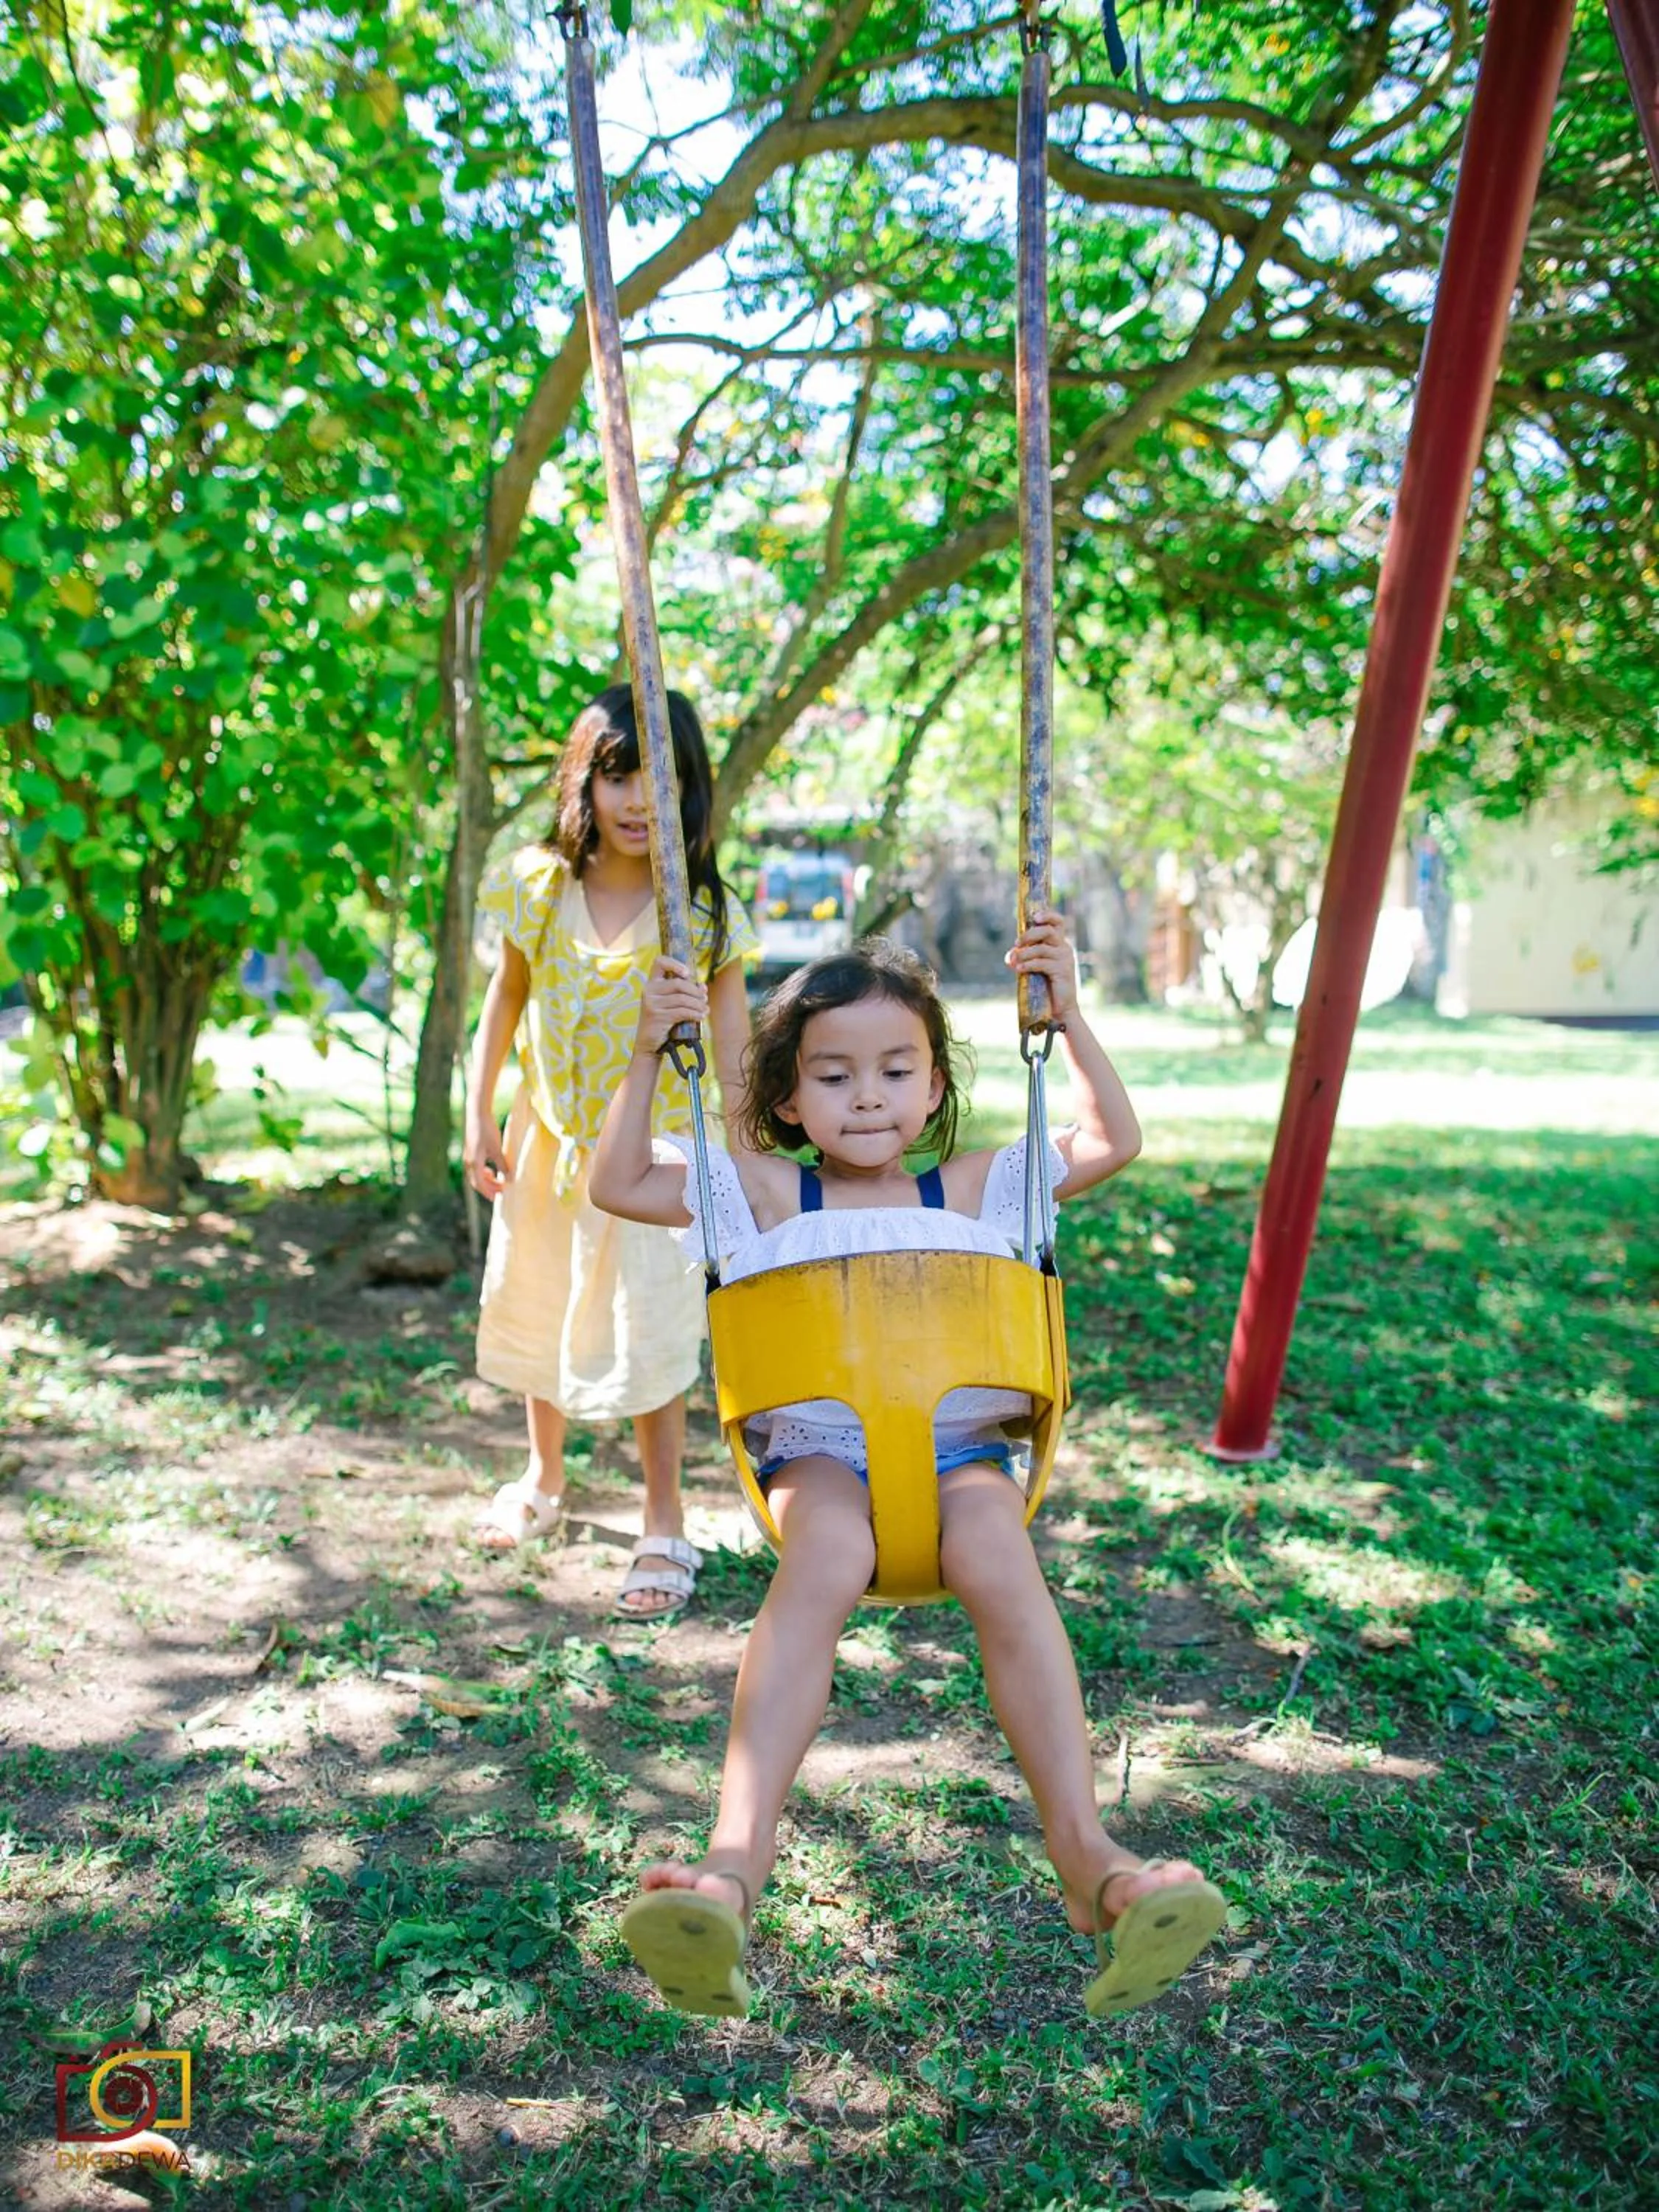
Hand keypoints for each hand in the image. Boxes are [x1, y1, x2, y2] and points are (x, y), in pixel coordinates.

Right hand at [463, 1108, 509, 1199]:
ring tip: (498, 1182)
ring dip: (486, 1181)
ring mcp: (468, 1156)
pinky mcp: (470, 1150)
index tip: (499, 1198)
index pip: (480, 1184)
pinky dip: (483, 1172)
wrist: (477, 1113)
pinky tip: (491, 1170)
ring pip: (475, 1175)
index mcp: (474, 1163)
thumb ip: (503, 1165)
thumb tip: (510, 1179)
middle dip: (488, 1188)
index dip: (489, 1192)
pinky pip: (475, 1167)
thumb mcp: (497, 1149)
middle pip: (476, 1181)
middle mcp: (468, 1161)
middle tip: (501, 1192)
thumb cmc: (487, 1130)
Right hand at [635, 956, 707, 1055]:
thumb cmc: (662, 1022)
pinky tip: (701, 1017)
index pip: (659, 962)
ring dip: (698, 1005)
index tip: (688, 974)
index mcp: (651, 983)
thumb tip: (703, 987)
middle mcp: (649, 990)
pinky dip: (695, 1014)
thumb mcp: (669, 1004)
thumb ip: (682, 993)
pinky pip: (682, 1012)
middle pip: (678, 983)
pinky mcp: (657, 1016)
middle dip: (695, 991)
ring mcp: (651, 1004)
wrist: (649, 1045)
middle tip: (704, 999)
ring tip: (705, 1010)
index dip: (675, 964)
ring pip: (682, 999)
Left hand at [1005, 904, 1079, 1021]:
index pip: (1058, 922)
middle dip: (1029, 934)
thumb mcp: (1034, 967)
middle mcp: (1064, 948)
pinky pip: (1042, 963)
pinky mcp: (1062, 971)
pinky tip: (1019, 969)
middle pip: (1048, 931)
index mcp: (1059, 943)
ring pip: (1042, 948)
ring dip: (1024, 953)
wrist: (1060, 1009)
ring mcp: (1065, 959)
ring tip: (1013, 961)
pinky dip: (1028, 964)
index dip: (1048, 915)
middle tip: (1017, 943)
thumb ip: (1024, 958)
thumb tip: (1009, 955)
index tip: (1034, 917)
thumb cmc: (1046, 986)